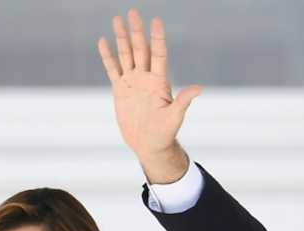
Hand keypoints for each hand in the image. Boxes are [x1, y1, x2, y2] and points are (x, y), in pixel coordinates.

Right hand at [98, 9, 200, 182]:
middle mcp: (146, 78)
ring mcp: (133, 82)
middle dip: (137, 31)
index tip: (156, 21)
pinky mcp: (120, 90)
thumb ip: (183, 101)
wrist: (149, 144)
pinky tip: (103, 41)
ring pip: (126, 55)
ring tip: (117, 19)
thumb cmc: (165, 133)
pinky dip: (108, 56)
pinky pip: (112, 69)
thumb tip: (199, 88)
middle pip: (140, 50)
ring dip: (122, 38)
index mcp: (160, 82)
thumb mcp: (175, 117)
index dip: (157, 38)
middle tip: (133, 12)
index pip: (158, 55)